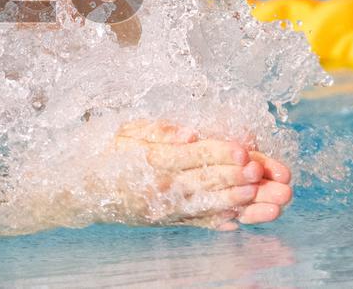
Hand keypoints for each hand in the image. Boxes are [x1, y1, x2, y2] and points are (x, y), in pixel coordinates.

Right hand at [111, 119, 291, 229]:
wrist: (85, 191)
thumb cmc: (108, 154)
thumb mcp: (127, 132)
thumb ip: (157, 131)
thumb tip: (187, 133)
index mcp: (151, 161)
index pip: (191, 156)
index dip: (218, 153)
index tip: (243, 150)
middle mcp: (160, 188)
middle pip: (205, 182)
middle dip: (237, 177)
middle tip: (262, 173)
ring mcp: (166, 209)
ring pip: (208, 206)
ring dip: (239, 203)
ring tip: (266, 201)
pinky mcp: (169, 220)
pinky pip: (199, 222)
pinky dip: (220, 222)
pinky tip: (242, 221)